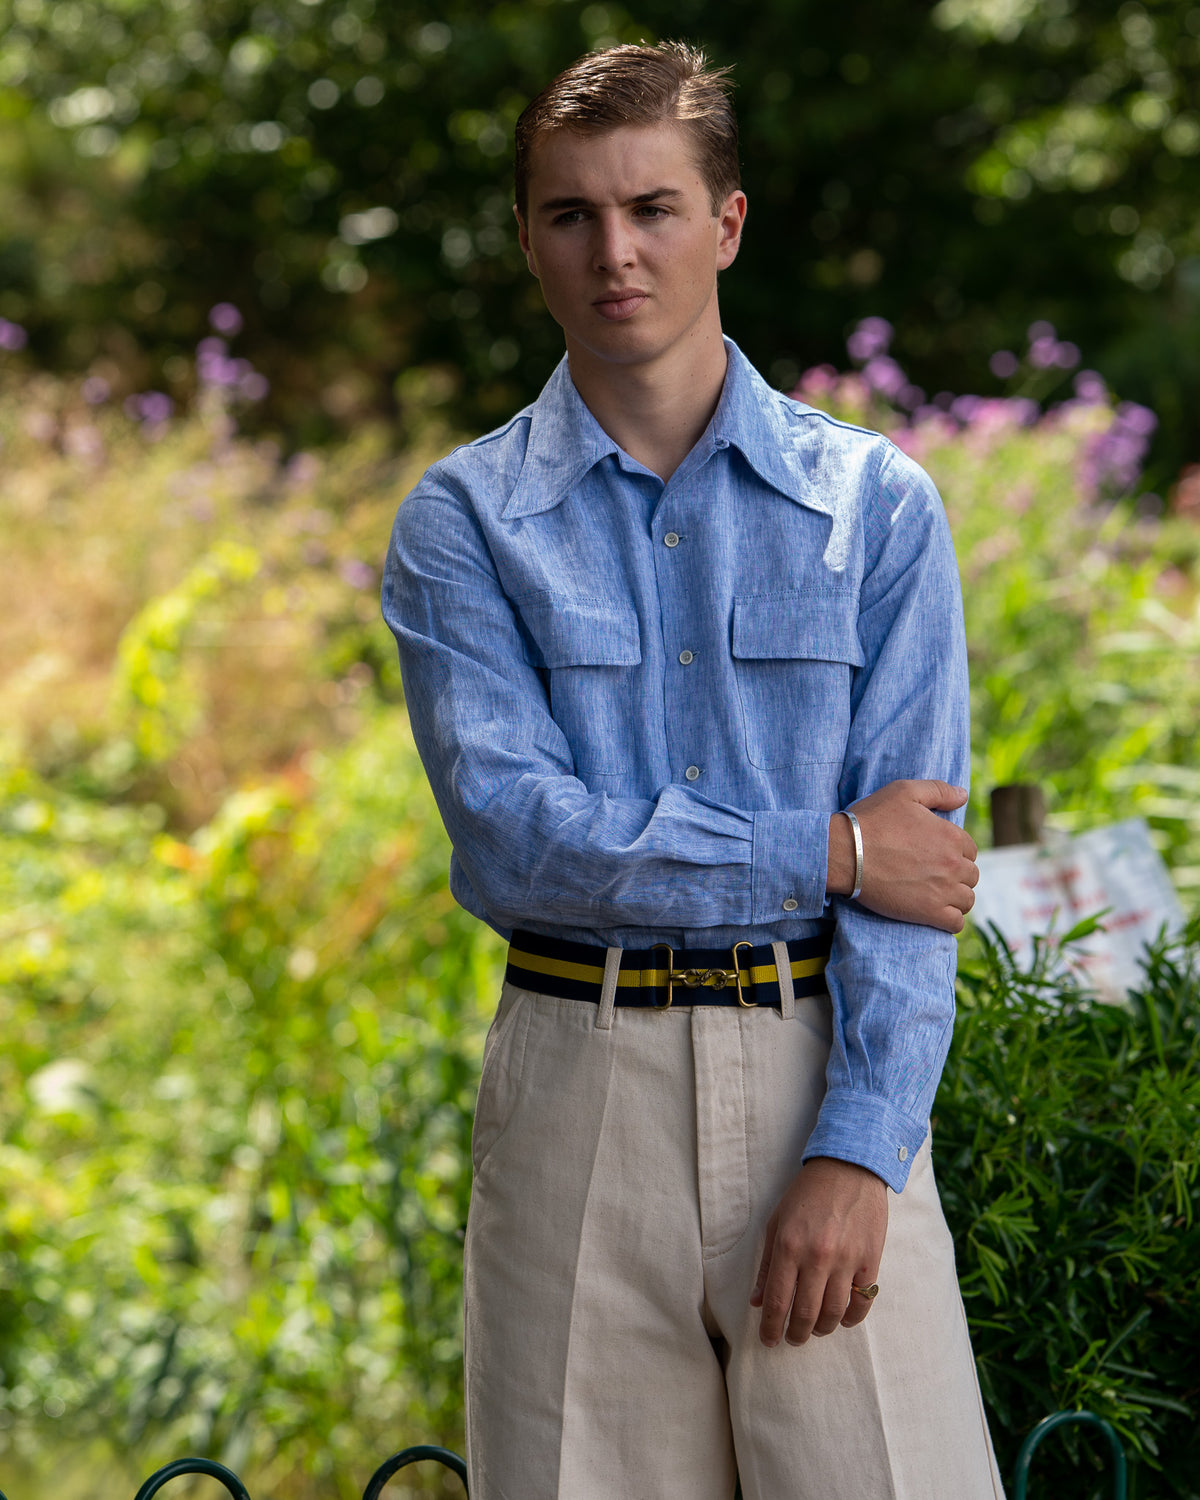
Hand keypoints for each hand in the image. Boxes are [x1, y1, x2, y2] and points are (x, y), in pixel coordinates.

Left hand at [751, 1157, 887, 1345]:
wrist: (850, 1167)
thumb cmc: (808, 1194)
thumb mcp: (777, 1221)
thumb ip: (767, 1264)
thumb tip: (757, 1302)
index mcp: (789, 1245)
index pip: (777, 1301)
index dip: (770, 1328)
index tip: (768, 1340)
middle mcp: (817, 1256)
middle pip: (805, 1314)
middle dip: (796, 1335)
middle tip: (792, 1339)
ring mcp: (847, 1260)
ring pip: (834, 1313)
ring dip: (822, 1329)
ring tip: (815, 1329)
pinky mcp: (871, 1260)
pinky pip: (862, 1302)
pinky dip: (852, 1318)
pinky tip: (843, 1318)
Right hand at [826, 779, 977, 931]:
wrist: (846, 853)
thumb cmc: (872, 820)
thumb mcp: (904, 792)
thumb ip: (938, 791)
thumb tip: (964, 795)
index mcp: (952, 836)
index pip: (970, 850)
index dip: (954, 852)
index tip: (936, 855)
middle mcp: (953, 864)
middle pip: (971, 875)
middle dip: (956, 875)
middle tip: (932, 874)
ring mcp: (943, 891)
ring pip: (967, 900)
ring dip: (956, 898)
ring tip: (935, 894)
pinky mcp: (929, 913)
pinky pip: (956, 924)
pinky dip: (950, 920)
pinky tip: (936, 913)